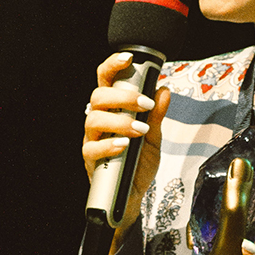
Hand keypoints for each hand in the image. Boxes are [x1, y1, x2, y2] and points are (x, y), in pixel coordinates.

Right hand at [83, 51, 171, 240]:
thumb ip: (157, 115)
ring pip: (94, 119)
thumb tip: (164, 91)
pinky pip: (92, 147)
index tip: (128, 57)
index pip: (106, 80)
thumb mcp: (155, 138)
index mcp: (112, 109)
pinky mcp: (90, 159)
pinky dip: (109, 144)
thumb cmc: (138, 164)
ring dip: (119, 121)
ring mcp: (92, 139)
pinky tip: (124, 145)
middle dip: (122, 96)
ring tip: (139, 129)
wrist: (132, 197)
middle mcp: (98, 120)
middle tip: (144, 104)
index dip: (113, 65)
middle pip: (98, 96)